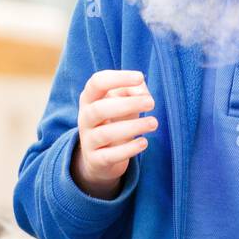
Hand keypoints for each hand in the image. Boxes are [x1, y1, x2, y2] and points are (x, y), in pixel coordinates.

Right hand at [71, 70, 156, 199]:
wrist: (100, 157)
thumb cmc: (116, 119)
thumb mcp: (124, 101)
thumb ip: (135, 90)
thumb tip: (143, 94)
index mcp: (90, 97)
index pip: (97, 82)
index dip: (118, 78)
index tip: (140, 77)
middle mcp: (84, 118)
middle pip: (99, 109)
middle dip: (128, 104)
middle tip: (151, 103)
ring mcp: (88, 140)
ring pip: (105, 134)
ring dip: (133, 127)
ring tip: (154, 123)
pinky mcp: (96, 161)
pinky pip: (110, 156)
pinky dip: (128, 149)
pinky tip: (144, 142)